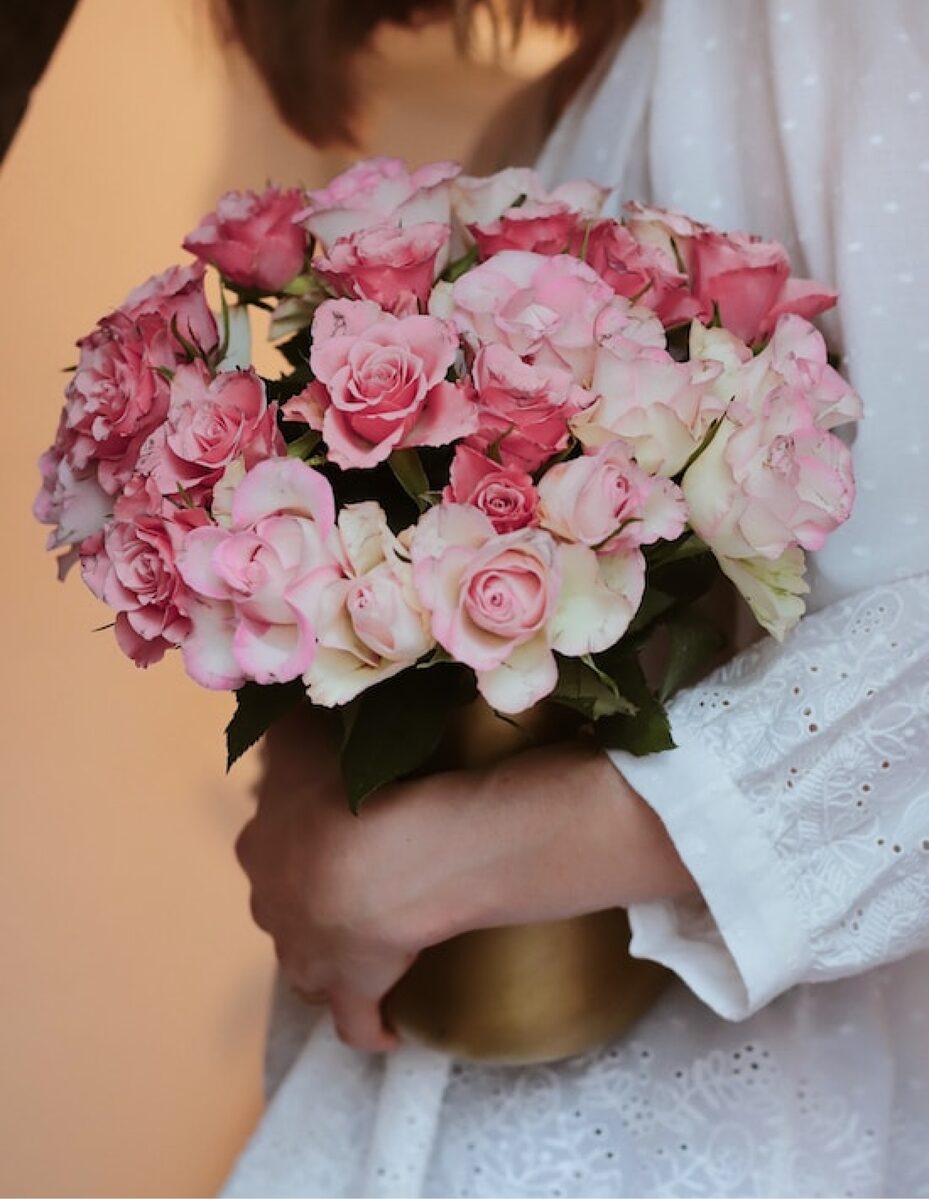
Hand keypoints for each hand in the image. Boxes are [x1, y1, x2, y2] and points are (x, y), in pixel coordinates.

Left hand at [235, 707, 695, 1052]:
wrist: (380, 863)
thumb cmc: (346, 789)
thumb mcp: (305, 737)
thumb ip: (283, 713)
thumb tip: (260, 679)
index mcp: (265, 849)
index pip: (271, 847)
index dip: (298, 840)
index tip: (329, 831)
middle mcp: (274, 905)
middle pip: (285, 903)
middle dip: (308, 898)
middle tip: (355, 882)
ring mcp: (307, 955)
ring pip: (309, 961)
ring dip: (330, 954)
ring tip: (369, 941)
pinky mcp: (349, 992)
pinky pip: (354, 1019)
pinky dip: (368, 1024)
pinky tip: (383, 1028)